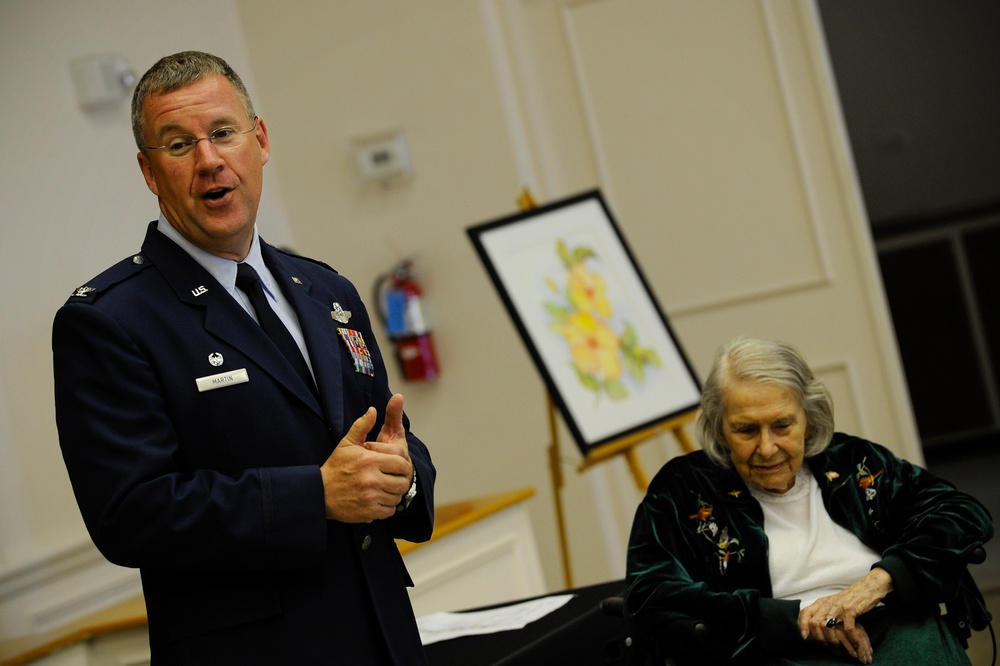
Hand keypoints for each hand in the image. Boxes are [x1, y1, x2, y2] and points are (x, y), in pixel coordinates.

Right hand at [320, 395, 412, 521]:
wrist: (319, 493)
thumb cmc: (335, 467)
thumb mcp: (347, 443)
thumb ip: (362, 426)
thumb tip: (373, 410)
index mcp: (370, 461)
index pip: (401, 463)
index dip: (403, 465)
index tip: (397, 466)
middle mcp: (372, 479)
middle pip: (403, 481)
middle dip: (401, 479)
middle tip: (394, 478)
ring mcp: (371, 497)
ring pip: (398, 496)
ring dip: (394, 493)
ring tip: (386, 488)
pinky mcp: (369, 512)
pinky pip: (390, 510)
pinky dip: (388, 506)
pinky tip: (379, 499)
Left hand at [798, 568, 891, 663]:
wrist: (868, 588)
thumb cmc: (850, 599)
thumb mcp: (833, 604)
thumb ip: (824, 612)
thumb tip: (814, 627)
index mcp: (821, 602)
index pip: (804, 613)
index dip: (802, 625)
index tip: (805, 637)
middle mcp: (827, 603)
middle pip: (814, 623)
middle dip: (819, 637)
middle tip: (828, 644)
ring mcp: (838, 606)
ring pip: (826, 626)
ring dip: (832, 639)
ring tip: (839, 644)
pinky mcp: (850, 610)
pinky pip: (847, 628)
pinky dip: (850, 638)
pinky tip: (854, 643)